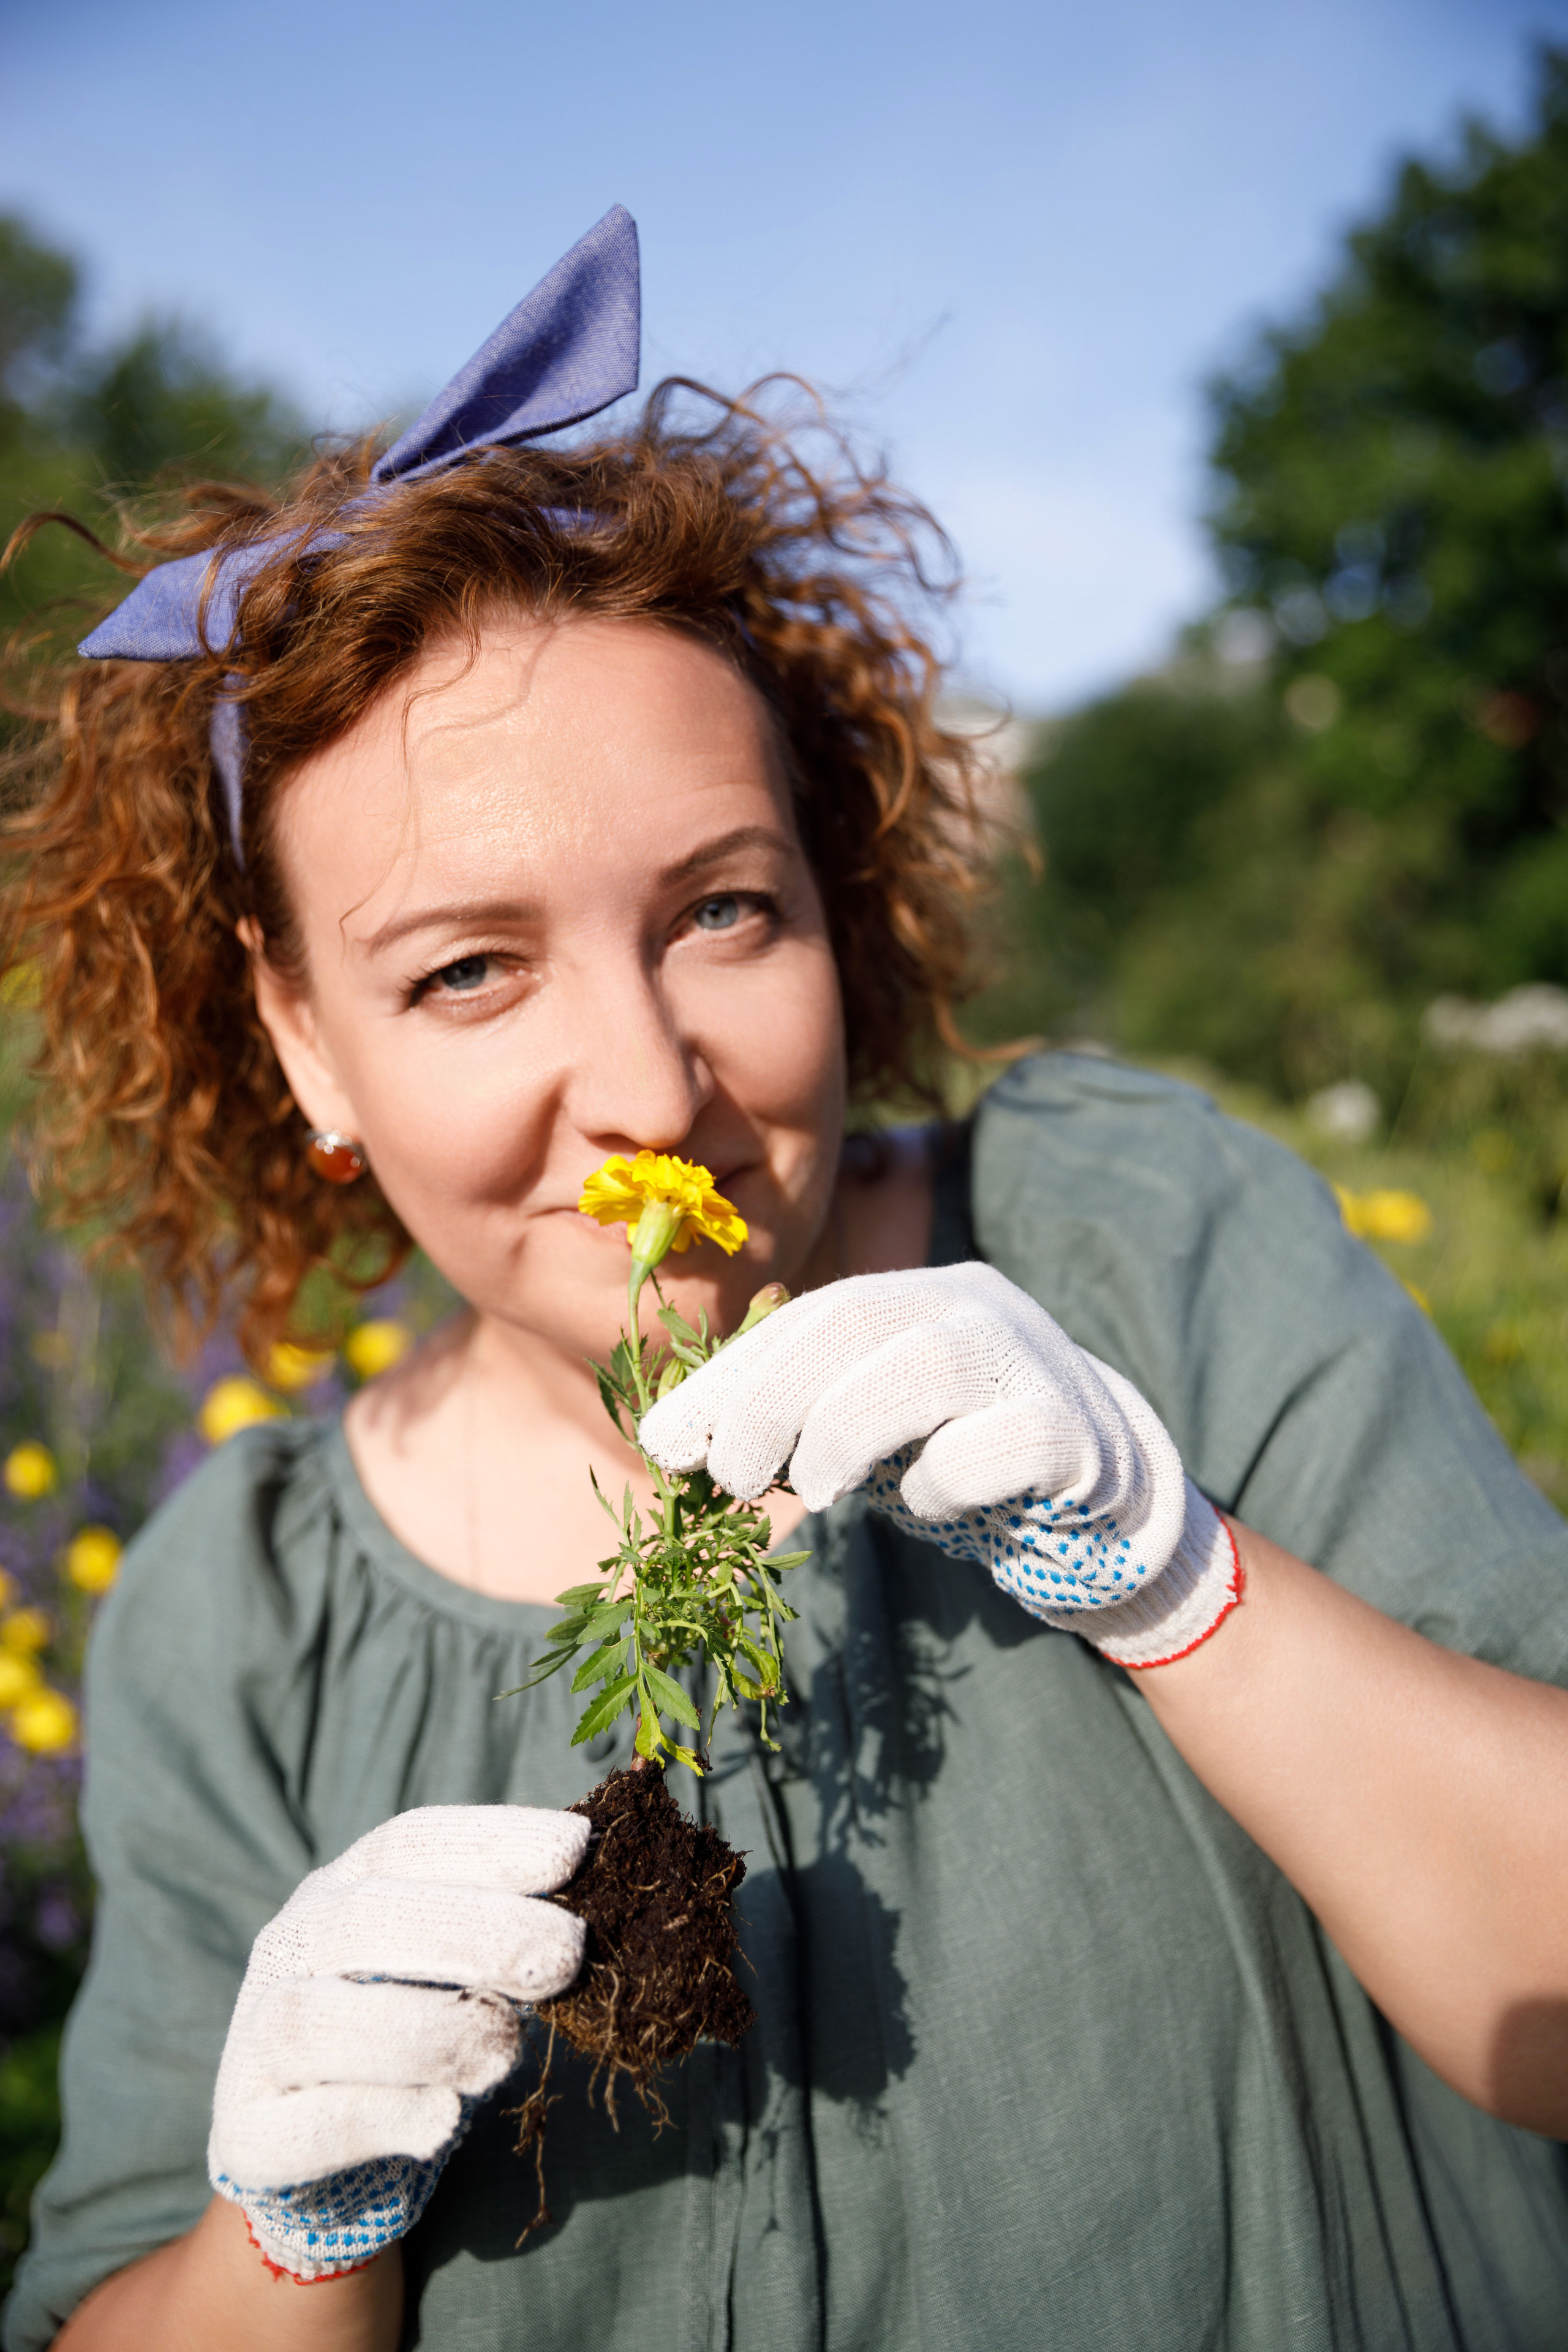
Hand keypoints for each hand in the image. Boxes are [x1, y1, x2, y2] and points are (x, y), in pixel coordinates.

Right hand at [208, 1805, 586, 2279]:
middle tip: (565, 1955)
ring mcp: (255, 2039)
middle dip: (476, 1931)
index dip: (491, 1839)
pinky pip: (304, 2124)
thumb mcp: (452, 1968)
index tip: (577, 1848)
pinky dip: (378, 2117)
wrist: (316, 2156)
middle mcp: (291, 1946)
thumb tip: (606, 1899)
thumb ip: (506, 1936)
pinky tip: (443, 2119)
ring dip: (425, 2029)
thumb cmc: (412, 2032)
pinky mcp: (248, 2133)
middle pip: (368, 1920)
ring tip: (507, 2050)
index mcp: (343, 1887)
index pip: (409, 1842)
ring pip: (317, 2020)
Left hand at [640, 1263, 1238, 1668]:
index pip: (807, 1315)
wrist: (1099, 1508)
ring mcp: (1033, 1359)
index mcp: (915, 1293)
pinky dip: (945, 1480)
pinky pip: (1001, 1444)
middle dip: (771, 1400)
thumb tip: (669, 1442)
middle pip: (855, 1321)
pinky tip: (929, 1505)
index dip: (729, 1376)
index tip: (665, 1443)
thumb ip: (787, 1422)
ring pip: (927, 1364)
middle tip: (732, 1479)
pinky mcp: (1078, 1431)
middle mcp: (975, 1304)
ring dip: (847, 1432)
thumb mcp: (864, 1432)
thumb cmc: (957, 1461)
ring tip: (820, 1493)